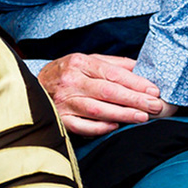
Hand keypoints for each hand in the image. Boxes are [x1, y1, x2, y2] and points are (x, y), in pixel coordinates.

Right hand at [37, 53, 164, 135]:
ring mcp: (63, 101)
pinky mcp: (59, 118)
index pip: (112, 73)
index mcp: (79, 62)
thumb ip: (114, 64)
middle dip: (134, 99)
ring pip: (97, 109)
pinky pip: (82, 126)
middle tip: (155, 106)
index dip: (136, 83)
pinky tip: (115, 126)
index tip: (154, 90)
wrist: (32, 85)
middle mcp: (70, 81)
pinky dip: (100, 127)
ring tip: (142, 117)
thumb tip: (142, 69)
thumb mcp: (87, 60)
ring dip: (122, 114)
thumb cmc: (67, 73)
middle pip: (107, 91)